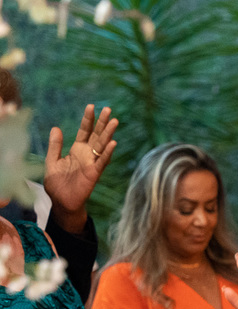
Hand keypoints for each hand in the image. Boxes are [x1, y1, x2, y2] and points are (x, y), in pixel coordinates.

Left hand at [42, 104, 117, 231]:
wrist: (61, 202)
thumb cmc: (57, 183)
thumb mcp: (52, 161)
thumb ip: (55, 145)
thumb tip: (56, 128)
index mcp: (77, 150)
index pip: (84, 131)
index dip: (87, 120)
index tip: (91, 106)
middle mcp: (87, 154)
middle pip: (97, 135)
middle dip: (102, 122)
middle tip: (108, 109)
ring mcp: (92, 163)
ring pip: (102, 145)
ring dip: (108, 133)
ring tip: (114, 121)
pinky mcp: (94, 173)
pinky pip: (102, 161)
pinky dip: (108, 153)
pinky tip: (112, 143)